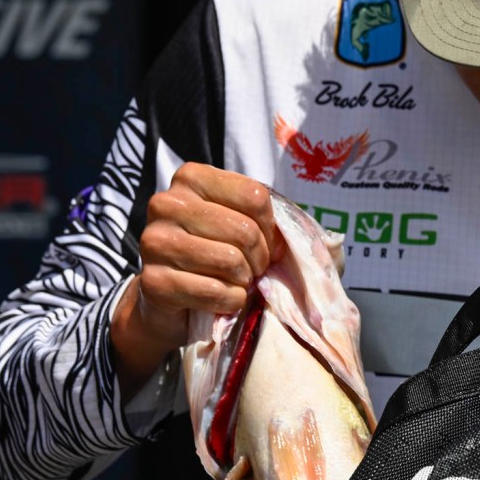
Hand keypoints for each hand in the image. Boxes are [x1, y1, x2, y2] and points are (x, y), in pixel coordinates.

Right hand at [111, 163, 283, 398]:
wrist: (171, 300)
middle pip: (245, 230)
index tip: (263, 243)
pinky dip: (230, 302)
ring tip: (235, 283)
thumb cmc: (217, 255)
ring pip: (230, 261)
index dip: (270, 229)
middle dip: (259, 259)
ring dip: (244, 281)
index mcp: (192, 177)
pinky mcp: (153, 281)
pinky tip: (221, 300)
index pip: (255, 197)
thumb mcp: (245, 226)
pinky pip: (215, 292)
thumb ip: (274, 220)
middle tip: (250, 270)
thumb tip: (326, 243)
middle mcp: (167, 203)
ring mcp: (155, 242)